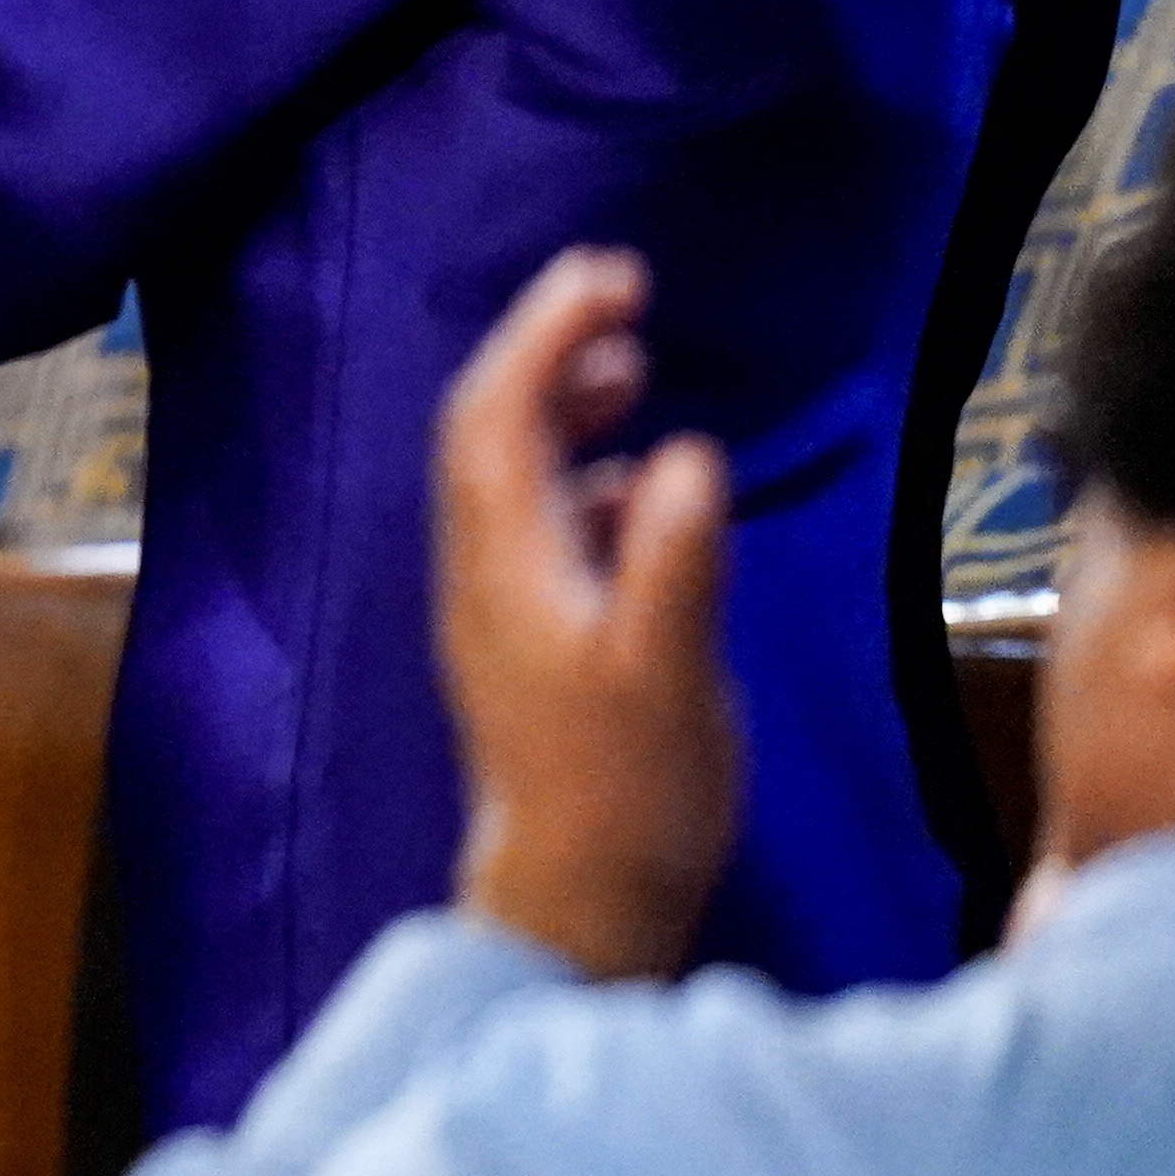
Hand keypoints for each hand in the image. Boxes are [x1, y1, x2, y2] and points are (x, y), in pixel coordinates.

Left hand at [432, 249, 741, 981]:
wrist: (578, 899)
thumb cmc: (630, 791)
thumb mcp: (670, 673)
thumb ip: (678, 561)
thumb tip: (689, 453)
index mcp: (506, 562)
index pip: (497, 411)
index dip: (542, 331)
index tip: (611, 276)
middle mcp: (485, 572)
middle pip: (492, 428)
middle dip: (546, 349)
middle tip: (622, 293)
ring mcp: (503, 609)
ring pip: (516, 477)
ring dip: (565, 409)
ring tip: (632, 366)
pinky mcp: (532, 644)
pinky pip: (546, 528)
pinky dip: (589, 480)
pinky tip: (646, 485)